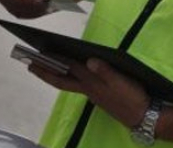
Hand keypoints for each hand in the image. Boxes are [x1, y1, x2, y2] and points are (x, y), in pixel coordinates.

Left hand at [30, 58, 149, 127]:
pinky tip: (71, 72)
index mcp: (92, 82)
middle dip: (44, 72)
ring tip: (45, 65)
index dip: (54, 60)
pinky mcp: (99, 95)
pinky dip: (69, 77)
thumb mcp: (121, 82)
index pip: (69, 68)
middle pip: (61, 80)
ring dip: (55, 74)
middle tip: (29, 64)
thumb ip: (105, 70)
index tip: (38, 55)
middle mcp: (88, 88)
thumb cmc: (132, 97)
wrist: (143, 116)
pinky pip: (77, 84)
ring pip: (68, 82)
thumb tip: (89, 59)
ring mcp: (92, 93)